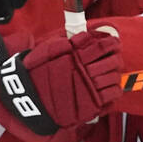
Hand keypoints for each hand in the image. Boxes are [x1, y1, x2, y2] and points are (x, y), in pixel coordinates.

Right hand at [0, 28, 122, 141]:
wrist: (26, 99)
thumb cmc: (35, 73)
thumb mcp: (48, 50)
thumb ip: (68, 42)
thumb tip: (88, 35)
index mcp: (75, 57)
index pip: (103, 47)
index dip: (112, 44)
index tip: (114, 43)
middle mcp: (84, 72)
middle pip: (113, 62)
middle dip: (116, 59)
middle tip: (115, 59)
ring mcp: (88, 90)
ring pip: (114, 79)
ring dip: (115, 74)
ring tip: (111, 74)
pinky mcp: (89, 106)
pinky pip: (111, 97)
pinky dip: (114, 91)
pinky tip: (109, 89)